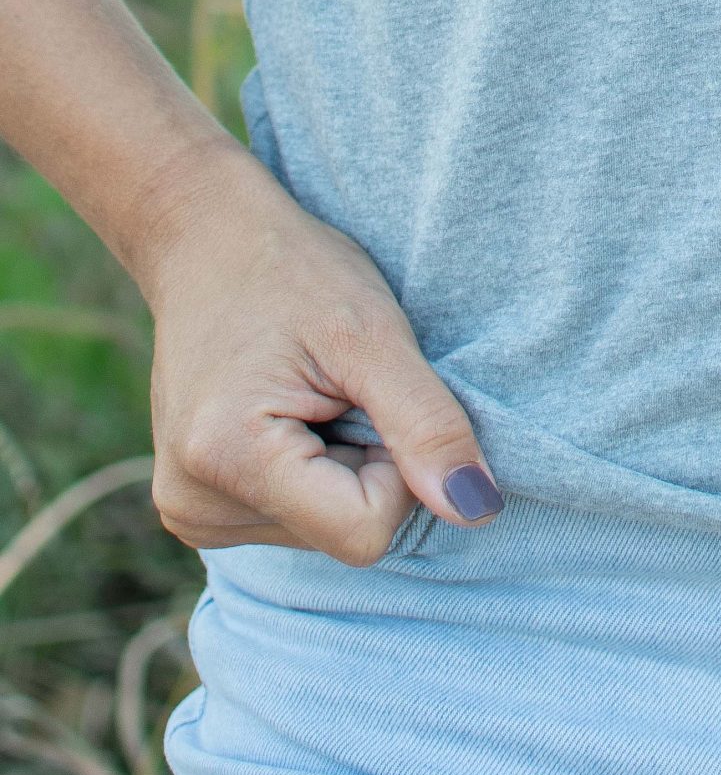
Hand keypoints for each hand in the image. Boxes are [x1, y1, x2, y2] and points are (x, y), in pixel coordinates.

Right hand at [138, 142, 503, 564]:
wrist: (208, 241)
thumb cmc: (294, 271)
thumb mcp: (374, 334)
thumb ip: (427, 425)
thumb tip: (477, 511)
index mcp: (227, 459)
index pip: (364, 531)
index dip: (396, 466)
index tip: (371, 392)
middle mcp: (195, 504)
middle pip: (343, 532)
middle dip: (365, 461)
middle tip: (334, 384)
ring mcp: (190, 513)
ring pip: (324, 530)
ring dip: (339, 464)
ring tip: (306, 390)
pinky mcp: (196, 508)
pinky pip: (295, 518)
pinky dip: (311, 469)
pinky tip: (286, 410)